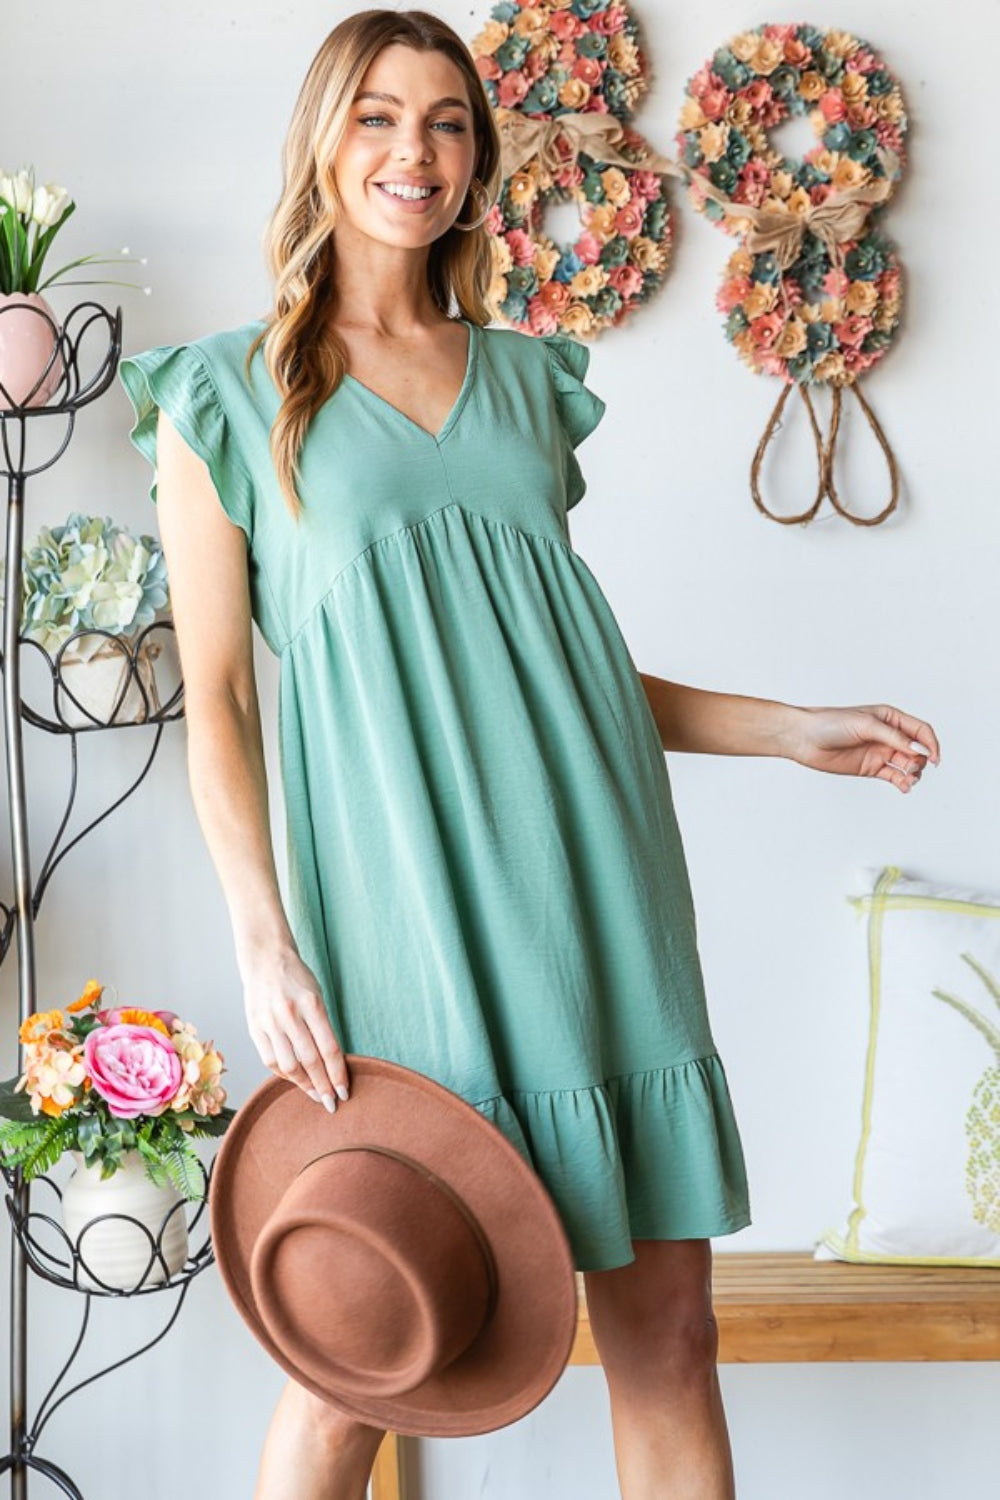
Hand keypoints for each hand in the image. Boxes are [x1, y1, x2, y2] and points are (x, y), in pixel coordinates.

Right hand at [240, 942, 349, 1111]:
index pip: (329, 1049)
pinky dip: (283, 1074)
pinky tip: (294, 1078)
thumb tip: (332, 1064)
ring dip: (304, 1085)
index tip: (344, 1092)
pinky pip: (270, 1060)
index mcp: (312, 1005)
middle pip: (310, 1061)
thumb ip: (322, 1027)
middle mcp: (290, 1014)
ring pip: (288, 1066)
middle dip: (323, 1086)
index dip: (338, 1075)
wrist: (265, 960)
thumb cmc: (297, 979)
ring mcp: (270, 1022)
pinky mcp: (255, 1028)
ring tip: (314, 1093)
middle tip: (331, 1103)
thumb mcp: (317, 997)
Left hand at [784, 702, 940, 792]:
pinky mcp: (871, 768)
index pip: (921, 731)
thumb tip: (919, 749)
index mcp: (890, 718)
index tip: (934, 758)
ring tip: (908, 780)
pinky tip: (904, 787)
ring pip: (908, 765)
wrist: (804, 738)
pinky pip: (894, 777)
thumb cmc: (831, 723)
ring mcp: (880, 752)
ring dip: (914, 774)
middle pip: (917, 750)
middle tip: (911, 767)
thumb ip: (894, 738)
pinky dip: (902, 783)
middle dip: (921, 761)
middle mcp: (888, 735)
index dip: (931, 744)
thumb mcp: (866, 725)